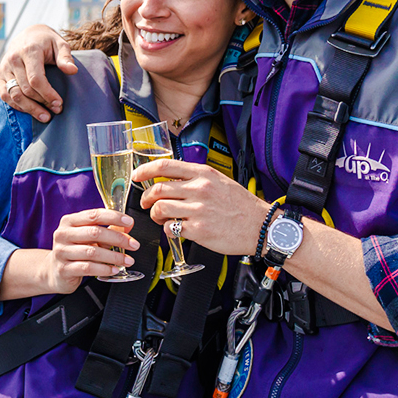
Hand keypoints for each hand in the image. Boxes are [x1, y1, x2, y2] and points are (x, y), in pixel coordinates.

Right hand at [0, 24, 76, 121]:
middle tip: (57, 110)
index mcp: (29, 51)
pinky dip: (18, 106)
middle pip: (26, 89)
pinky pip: (5, 95)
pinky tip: (30, 111)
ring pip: (14, 95)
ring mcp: (5, 68)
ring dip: (30, 109)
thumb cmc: (47, 41)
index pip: (35, 79)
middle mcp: (14, 59)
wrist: (28, 35)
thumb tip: (72, 71)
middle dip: (42, 103)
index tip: (59, 103)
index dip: (47, 94)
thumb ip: (65, 57)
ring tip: (45, 116)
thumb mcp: (59, 44)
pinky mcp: (1, 75)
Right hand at [43, 209, 136, 292]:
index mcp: (69, 221)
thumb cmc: (74, 251)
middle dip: (118, 238)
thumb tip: (128, 226)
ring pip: (92, 252)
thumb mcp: (88, 237)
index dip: (113, 217)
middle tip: (133, 244)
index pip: (94, 215)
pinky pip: (88, 268)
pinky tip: (115, 269)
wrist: (54, 271)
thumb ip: (107, 230)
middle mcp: (63, 234)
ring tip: (128, 260)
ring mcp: (61, 252)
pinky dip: (105, 269)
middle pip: (95, 232)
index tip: (129, 222)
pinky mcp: (64, 269)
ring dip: (114, 256)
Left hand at [132, 158, 267, 255]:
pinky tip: (176, 229)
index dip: (145, 170)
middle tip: (147, 203)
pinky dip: (168, 230)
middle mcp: (200, 190)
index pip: (165, 166)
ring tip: (161, 218)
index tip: (136, 176)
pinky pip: (171, 228)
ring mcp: (198, 210)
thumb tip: (172, 180)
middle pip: (158, 189)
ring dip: (155, 215)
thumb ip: (196, 179)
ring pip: (160, 209)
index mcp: (204, 174)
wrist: (260, 226)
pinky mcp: (198, 230)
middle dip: (146, 198)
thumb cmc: (241, 205)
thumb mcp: (220, 181)